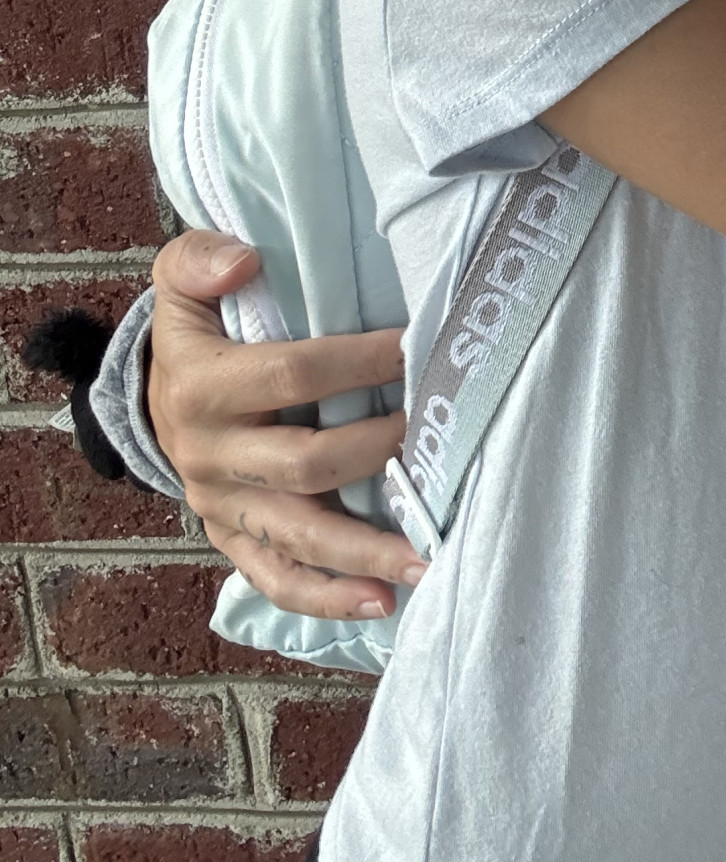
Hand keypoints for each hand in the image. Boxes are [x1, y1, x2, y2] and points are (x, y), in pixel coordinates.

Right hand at [148, 230, 424, 618]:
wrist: (152, 395)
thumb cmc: (194, 328)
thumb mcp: (180, 278)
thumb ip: (201, 258)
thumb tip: (244, 261)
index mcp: (203, 386)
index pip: (293, 375)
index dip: (359, 363)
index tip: (417, 350)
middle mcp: (209, 454)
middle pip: (304, 465)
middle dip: (377, 453)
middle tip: (436, 442)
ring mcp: (221, 504)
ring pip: (297, 537)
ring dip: (363, 553)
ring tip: (424, 560)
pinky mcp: (232, 538)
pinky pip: (275, 578)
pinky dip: (325, 598)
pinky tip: (378, 603)